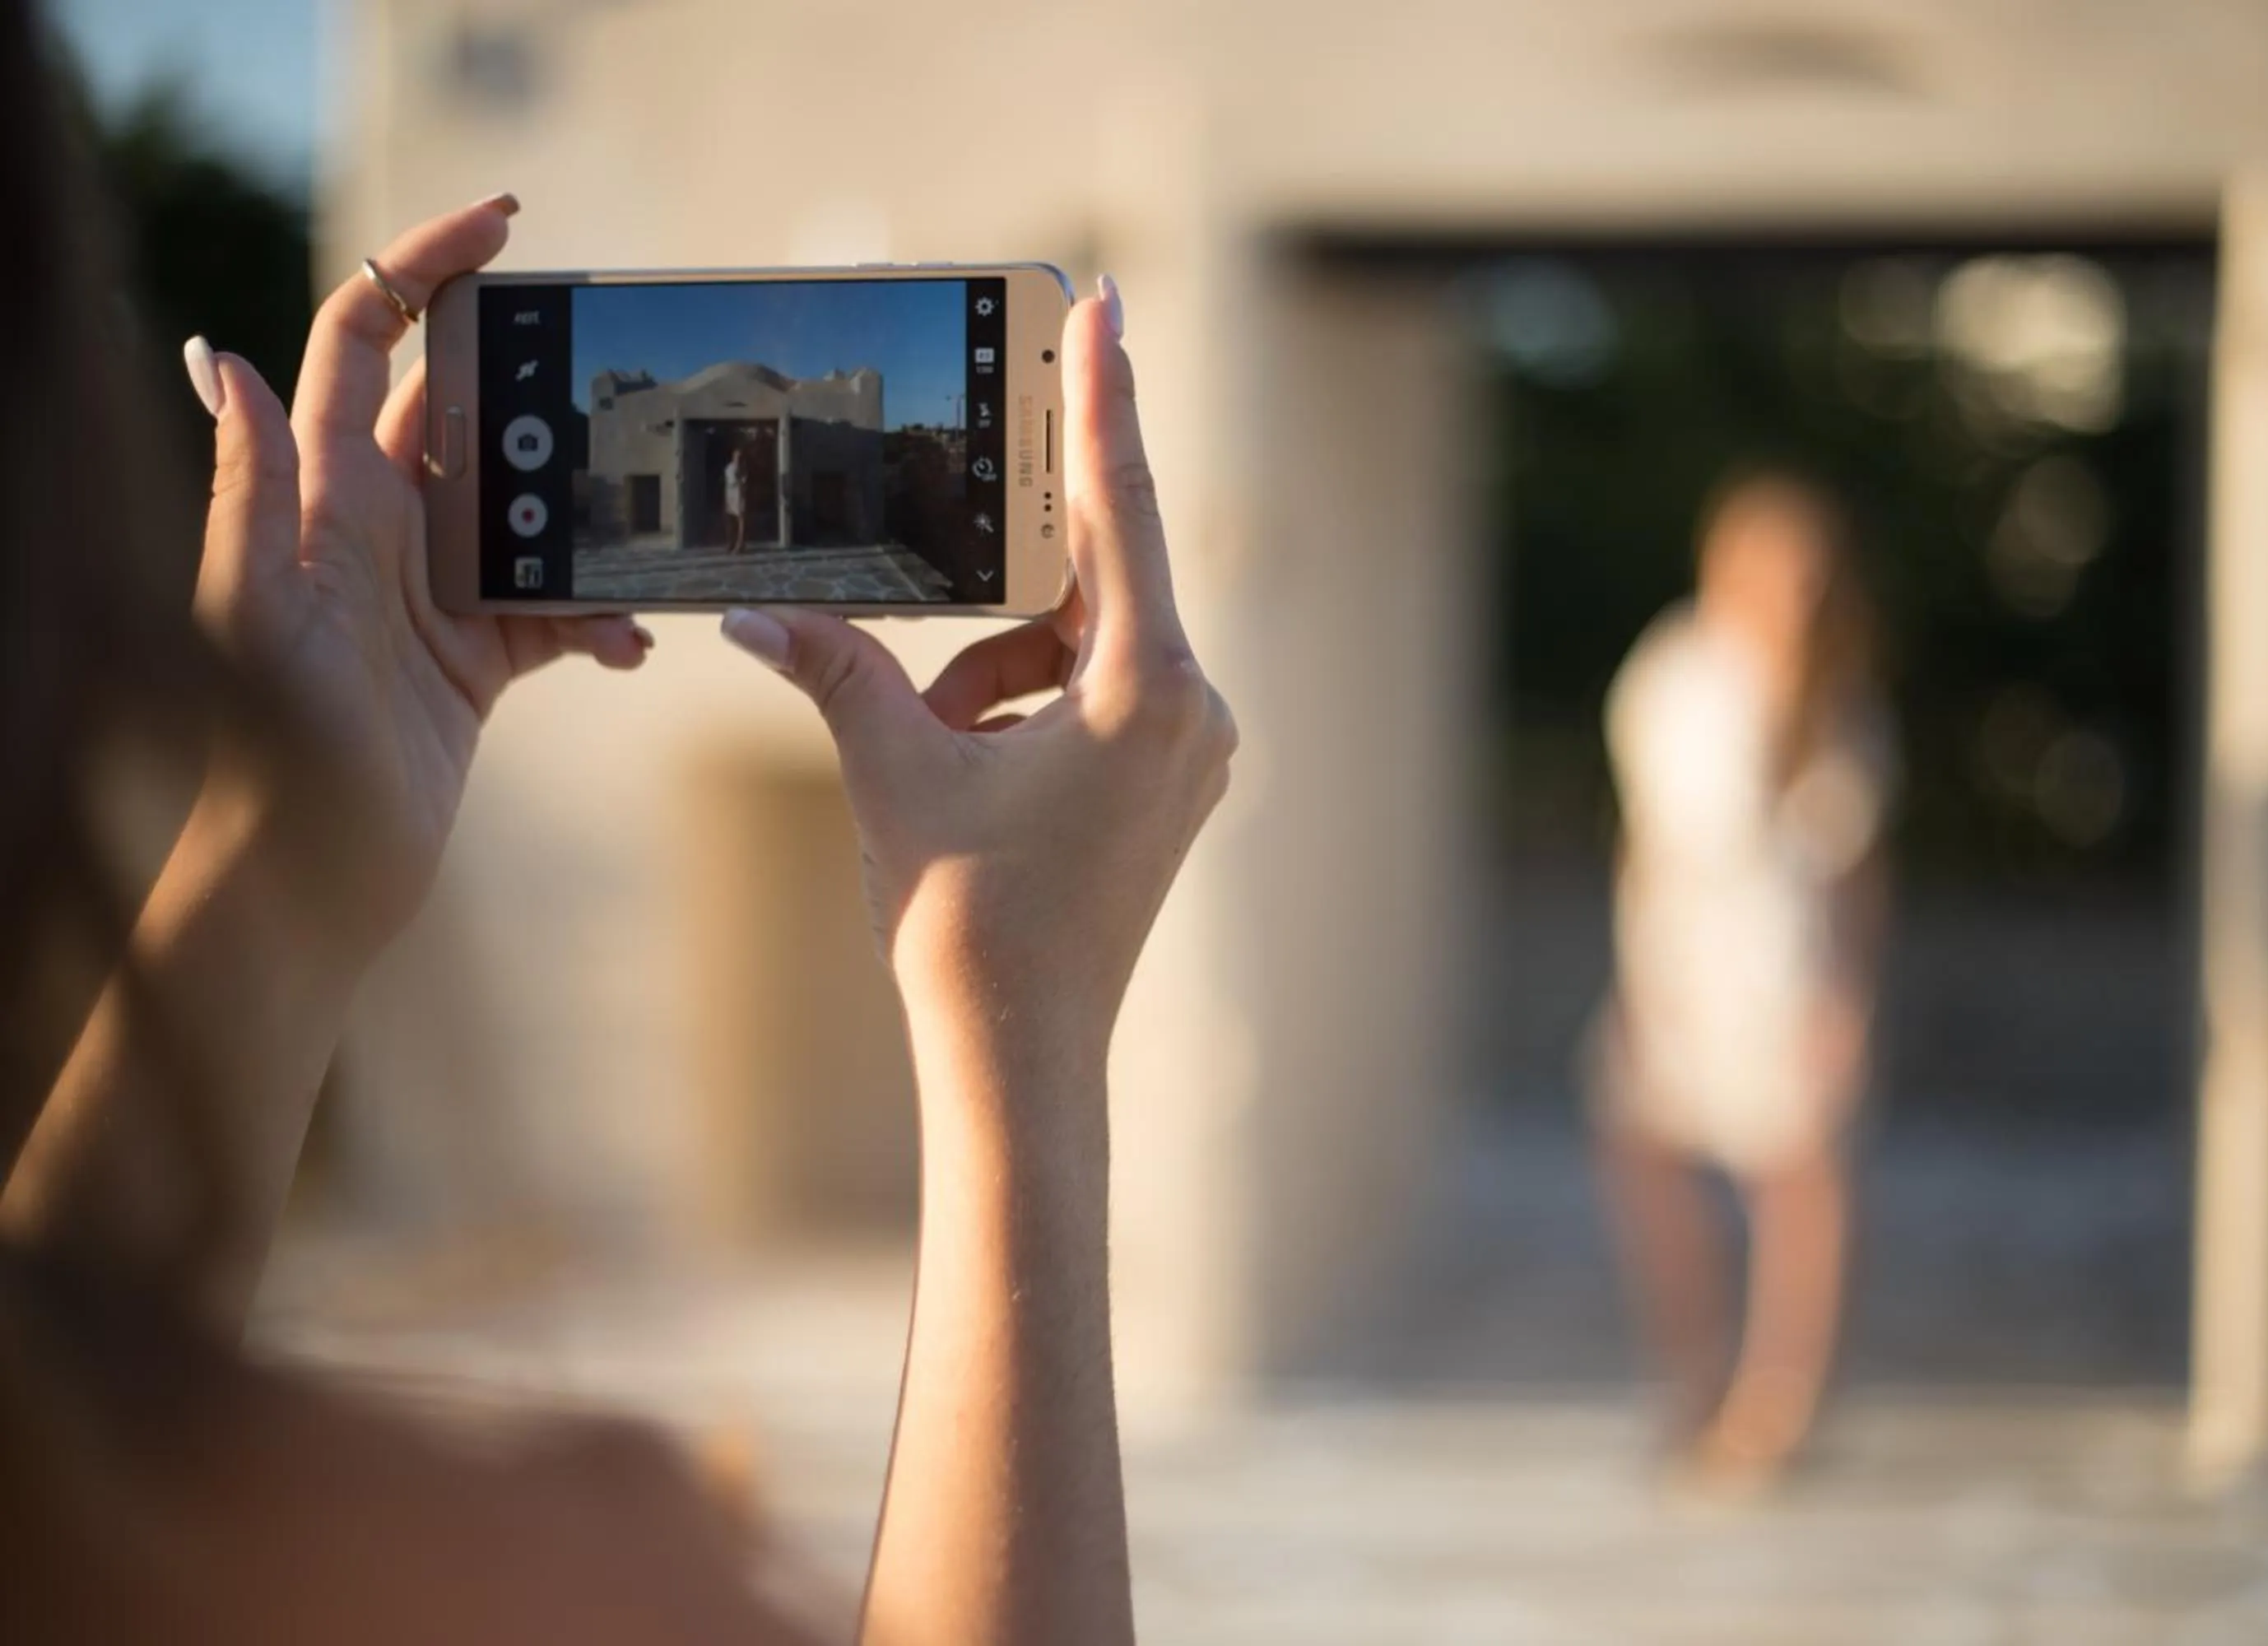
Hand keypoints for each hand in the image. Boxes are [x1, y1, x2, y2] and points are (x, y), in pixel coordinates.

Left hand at [189, 197, 650, 953]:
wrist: (309, 882)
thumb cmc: (268, 757)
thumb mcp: (253, 612)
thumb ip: (249, 487)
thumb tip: (217, 356)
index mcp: (321, 494)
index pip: (364, 340)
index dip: (425, 266)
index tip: (506, 223)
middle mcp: (375, 529)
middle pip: (467, 413)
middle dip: (542, 388)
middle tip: (618, 387)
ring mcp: (430, 593)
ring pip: (528, 511)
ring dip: (588, 520)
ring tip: (636, 538)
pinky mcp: (476, 659)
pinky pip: (557, 610)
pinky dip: (602, 620)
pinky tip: (627, 647)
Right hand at [721, 283, 1235, 1068]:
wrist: (1022, 1059)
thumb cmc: (969, 922)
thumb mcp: (892, 771)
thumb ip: (835, 670)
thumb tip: (753, 615)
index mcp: (1146, 686)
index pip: (1119, 505)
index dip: (1103, 396)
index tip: (1101, 306)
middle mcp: (1191, 707)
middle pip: (1096, 577)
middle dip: (1010, 554)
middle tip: (973, 468)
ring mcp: (1188, 751)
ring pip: (1084, 645)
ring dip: (997, 658)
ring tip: (925, 729)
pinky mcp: (1167, 784)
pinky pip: (1094, 696)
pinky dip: (1022, 699)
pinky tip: (957, 754)